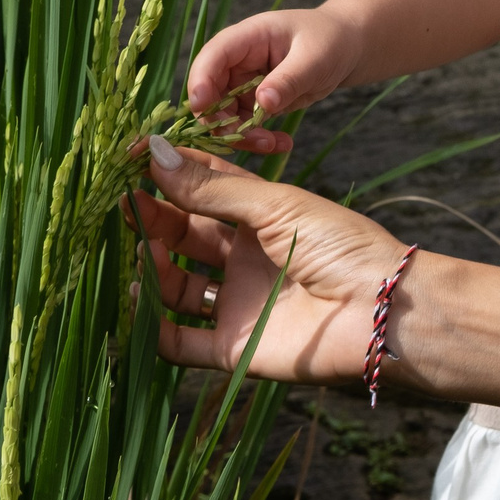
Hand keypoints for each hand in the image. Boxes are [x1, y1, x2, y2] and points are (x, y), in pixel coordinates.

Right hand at [131, 137, 407, 381]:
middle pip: (184, 235)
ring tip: (126, 250)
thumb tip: (157, 152)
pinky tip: (131, 303)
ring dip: (150, 269)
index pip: (203, 188)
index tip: (130, 158)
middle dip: (152, 219)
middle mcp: (244, 258)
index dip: (168, 174)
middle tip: (119, 205)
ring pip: (176, 286)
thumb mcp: (275, 206)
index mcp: (260, 216)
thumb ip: (213, 187)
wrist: (379, 311)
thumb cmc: (340, 245)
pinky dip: (152, 328)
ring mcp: (237, 302)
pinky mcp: (233, 347)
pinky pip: (180, 342)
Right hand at [183, 8, 362, 155]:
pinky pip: (243, 125)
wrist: (345, 49)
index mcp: (248, 37)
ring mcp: (242, 82)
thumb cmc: (330, 41)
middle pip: (210, 92)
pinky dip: (257, 139)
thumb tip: (262, 103)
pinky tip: (282, 143)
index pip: (212, 56)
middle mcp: (238, 60)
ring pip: (223, 116)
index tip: (201, 107)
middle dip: (223, 121)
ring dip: (242, 135)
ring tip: (273, 144)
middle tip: (255, 139)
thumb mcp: (315, 58)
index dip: (200, 80)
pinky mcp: (251, 102)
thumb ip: (288, 79)